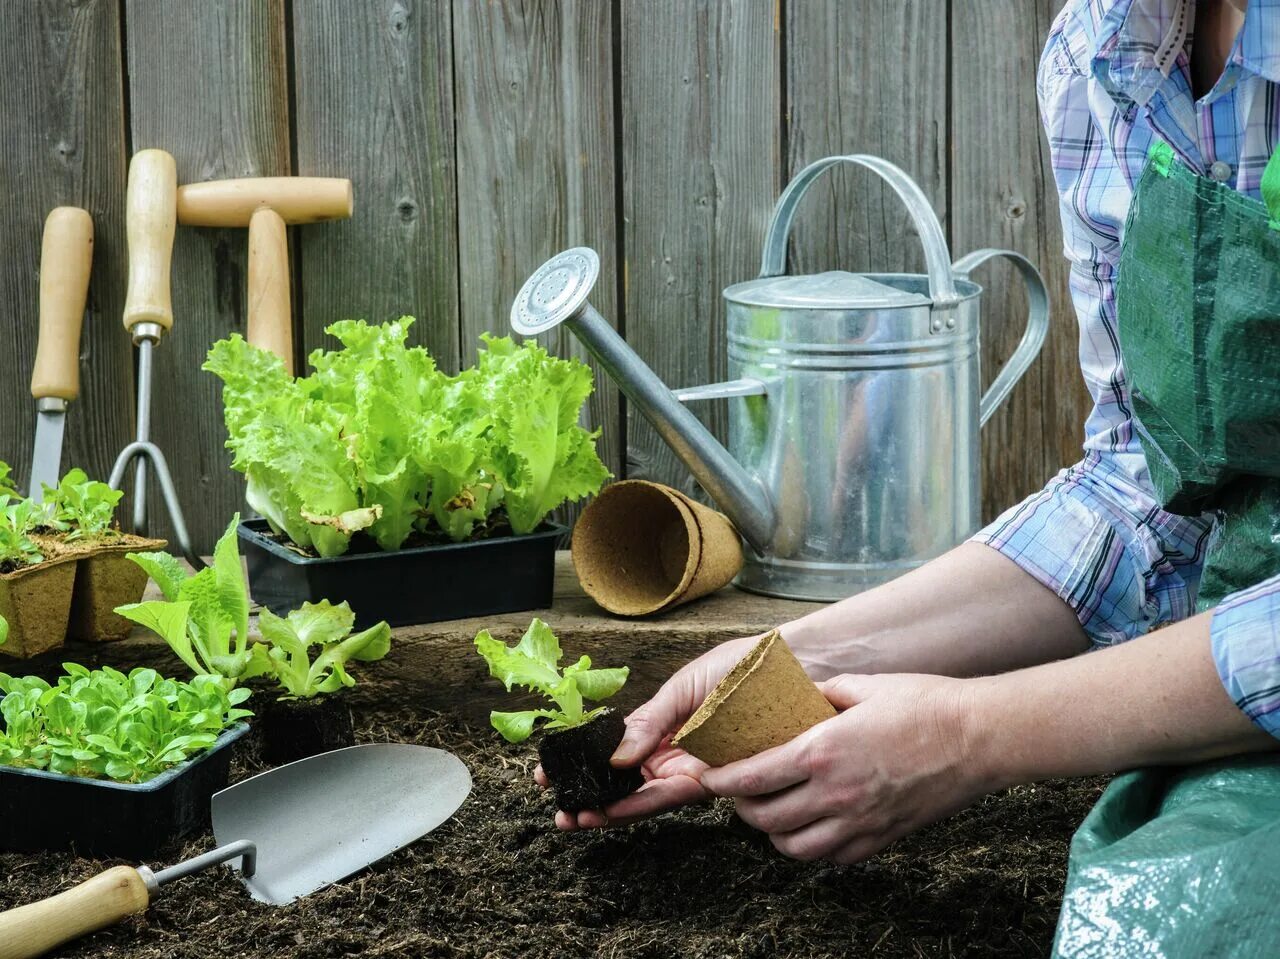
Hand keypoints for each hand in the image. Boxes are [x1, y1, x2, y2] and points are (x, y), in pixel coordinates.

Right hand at [535, 634, 760, 829]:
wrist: (793, 666)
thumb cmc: (742, 668)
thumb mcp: (684, 686)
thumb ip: (649, 720)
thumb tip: (614, 753)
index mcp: (664, 731)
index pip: (615, 755)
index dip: (583, 766)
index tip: (547, 774)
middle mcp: (676, 756)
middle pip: (626, 785)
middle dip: (589, 800)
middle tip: (559, 811)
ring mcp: (695, 770)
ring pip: (645, 798)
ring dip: (609, 810)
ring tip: (577, 818)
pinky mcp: (718, 780)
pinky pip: (675, 796)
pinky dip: (642, 803)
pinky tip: (614, 808)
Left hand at [699, 673, 985, 863]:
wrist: (979, 738)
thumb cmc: (924, 704)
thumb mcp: (862, 685)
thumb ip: (820, 693)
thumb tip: (795, 694)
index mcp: (822, 751)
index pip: (752, 776)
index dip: (721, 779)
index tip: (706, 773)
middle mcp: (835, 794)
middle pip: (764, 817)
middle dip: (740, 806)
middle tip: (736, 791)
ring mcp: (858, 822)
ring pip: (792, 847)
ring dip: (772, 831)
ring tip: (770, 811)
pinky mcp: (880, 839)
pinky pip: (830, 857)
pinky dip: (809, 846)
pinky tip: (810, 826)